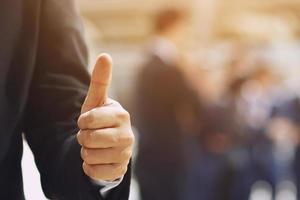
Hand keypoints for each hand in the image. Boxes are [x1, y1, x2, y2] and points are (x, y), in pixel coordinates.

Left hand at [77, 54, 133, 180]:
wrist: (110, 145)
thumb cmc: (100, 120)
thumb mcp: (97, 101)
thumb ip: (100, 80)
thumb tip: (105, 55)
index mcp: (122, 115)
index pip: (88, 120)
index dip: (82, 122)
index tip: (87, 121)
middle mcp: (127, 134)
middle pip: (88, 139)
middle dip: (82, 137)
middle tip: (90, 135)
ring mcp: (125, 154)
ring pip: (89, 156)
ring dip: (85, 152)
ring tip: (95, 146)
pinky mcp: (120, 170)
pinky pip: (93, 171)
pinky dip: (89, 167)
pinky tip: (98, 159)